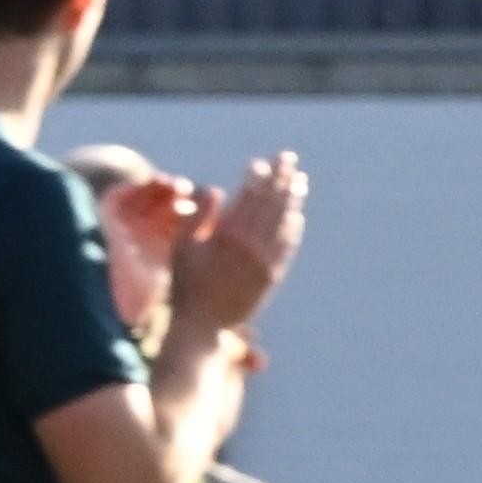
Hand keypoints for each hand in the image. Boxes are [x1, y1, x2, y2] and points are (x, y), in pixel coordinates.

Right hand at [172, 153, 306, 337]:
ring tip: (299, 180)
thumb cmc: (186, 284)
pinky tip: (296, 216)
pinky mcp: (271, 276)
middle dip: (281, 177)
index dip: (258, 175)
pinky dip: (293, 229)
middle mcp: (250, 246)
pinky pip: (287, 247)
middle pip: (271, 203)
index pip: (249, 196)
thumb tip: (215, 189)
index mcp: (227, 235)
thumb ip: (197, 216)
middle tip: (289, 158)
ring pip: (283, 222)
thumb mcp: (182, 248)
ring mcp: (264, 262)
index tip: (262, 161)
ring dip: (292, 199)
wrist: (202, 324)